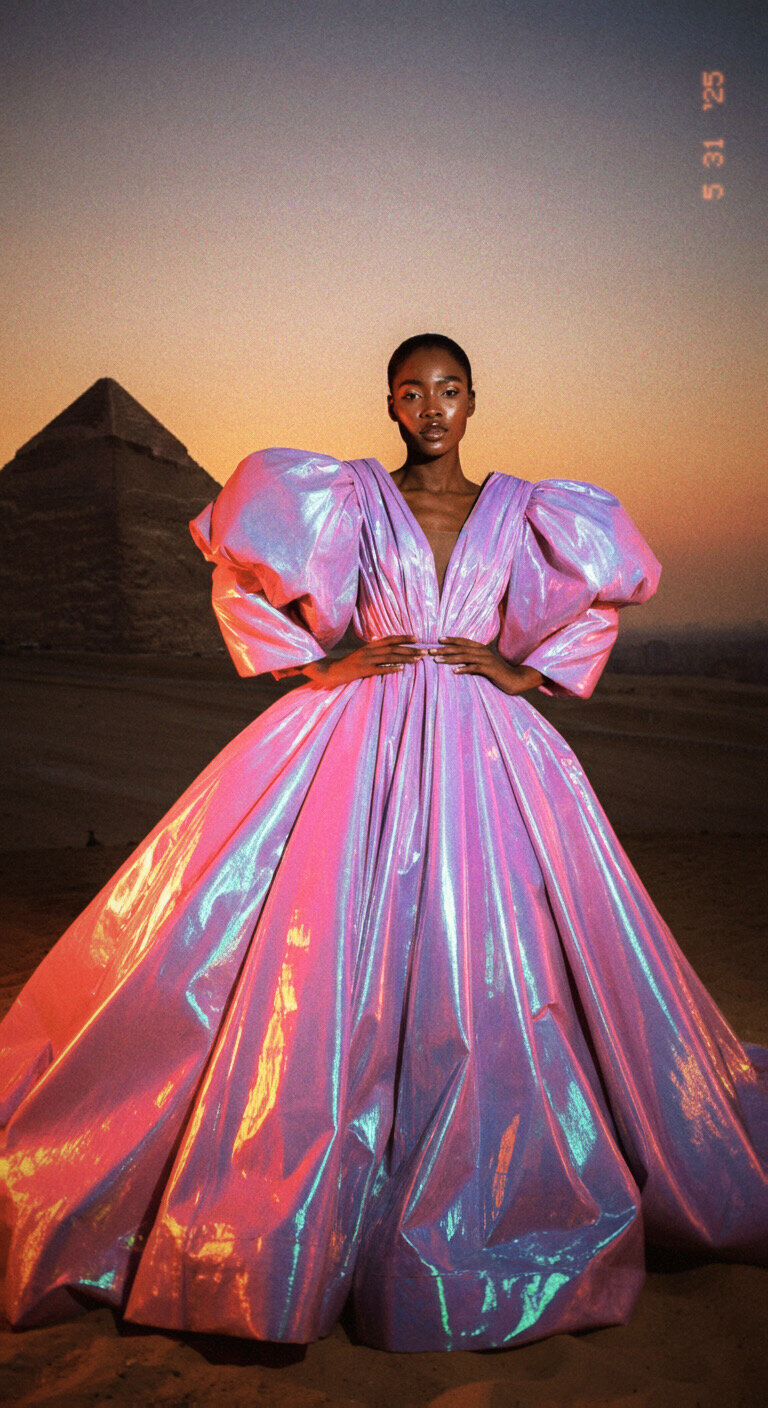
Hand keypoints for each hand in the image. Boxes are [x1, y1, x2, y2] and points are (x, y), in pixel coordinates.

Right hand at [300, 635, 424, 688]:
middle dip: (410, 649)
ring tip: (418, 660)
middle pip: (393, 648)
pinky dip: (391, 669)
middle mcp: (369, 650)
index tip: (417, 638)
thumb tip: (389, 652)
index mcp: (370, 646)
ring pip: (389, 657)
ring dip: (405, 658)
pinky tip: (401, 669)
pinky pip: (379, 669)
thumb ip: (374, 652)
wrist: (330, 671)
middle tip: (424, 651)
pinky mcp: (362, 670)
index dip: (403, 638)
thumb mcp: (361, 655)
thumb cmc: (347, 665)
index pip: (390, 639)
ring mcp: (365, 660)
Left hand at [428, 637, 542, 694]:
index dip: (451, 639)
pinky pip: (475, 668)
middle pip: (461, 648)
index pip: (464, 641)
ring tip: (437, 660)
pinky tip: (454, 672)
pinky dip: (464, 669)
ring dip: (450, 658)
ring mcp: (487, 660)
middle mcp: (483, 651)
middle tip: (430, 651)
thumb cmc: (499, 673)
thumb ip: (474, 661)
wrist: (517, 679)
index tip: (438, 639)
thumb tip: (460, 664)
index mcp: (481, 648)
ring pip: (465, 656)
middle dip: (444, 649)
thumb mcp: (485, 665)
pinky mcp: (490, 669)